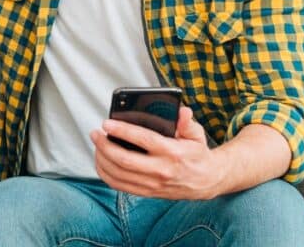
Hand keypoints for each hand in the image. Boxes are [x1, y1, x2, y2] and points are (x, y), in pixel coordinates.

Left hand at [90, 106, 225, 199]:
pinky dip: (105, 174)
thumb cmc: (197, 154)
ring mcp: (153, 184)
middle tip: (95, 133)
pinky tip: (101, 161)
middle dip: (104, 145)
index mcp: (172, 153)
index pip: (143, 140)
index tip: (107, 123)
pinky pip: (120, 186)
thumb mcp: (197, 134)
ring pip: (118, 174)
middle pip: (124, 160)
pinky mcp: (147, 192)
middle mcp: (161, 170)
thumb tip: (181, 111)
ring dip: (102, 159)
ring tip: (96, 144)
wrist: (207, 181)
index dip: (122, 131)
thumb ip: (187, 122)